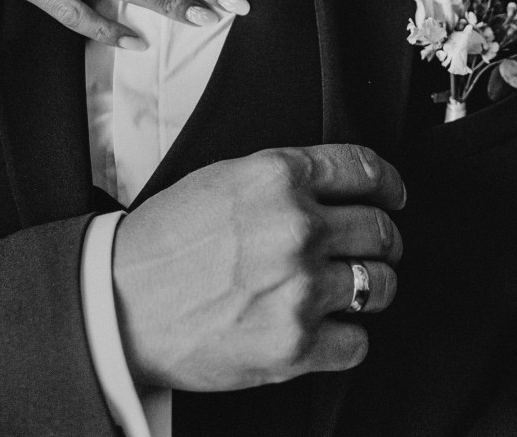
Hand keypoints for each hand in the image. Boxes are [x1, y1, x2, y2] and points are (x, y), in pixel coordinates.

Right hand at [113, 144, 404, 390]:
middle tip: (377, 247)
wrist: (122, 303)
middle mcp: (297, 227)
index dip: (389, 184)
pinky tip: (327, 329)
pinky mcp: (296, 346)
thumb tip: (335, 186)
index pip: (365, 170)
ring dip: (372, 287)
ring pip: (379, 285)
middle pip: (380, 229)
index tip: (394, 195)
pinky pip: (358, 342)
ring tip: (352, 289)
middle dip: (385, 239)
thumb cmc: (165, 240)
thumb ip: (283, 179)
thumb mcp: (224, 178)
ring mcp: (300, 288)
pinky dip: (349, 338)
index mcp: (279, 177)